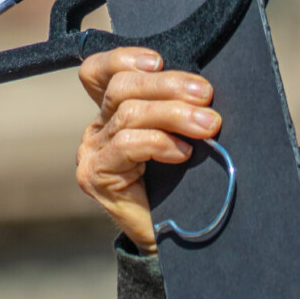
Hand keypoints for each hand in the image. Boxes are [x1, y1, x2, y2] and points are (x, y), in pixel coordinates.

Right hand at [75, 47, 220, 252]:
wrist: (169, 240)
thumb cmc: (178, 185)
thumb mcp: (175, 136)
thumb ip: (172, 108)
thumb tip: (201, 85)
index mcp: (109, 112)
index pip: (98, 72)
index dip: (123, 58)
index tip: (158, 61)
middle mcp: (95, 129)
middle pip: (121, 87)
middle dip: (168, 85)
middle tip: (206, 95)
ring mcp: (91, 153)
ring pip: (129, 113)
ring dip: (174, 114)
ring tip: (208, 126)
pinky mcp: (96, 176)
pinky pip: (127, 144)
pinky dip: (160, 142)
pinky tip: (183, 153)